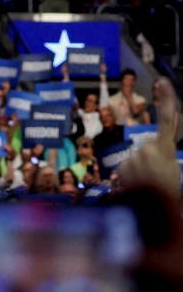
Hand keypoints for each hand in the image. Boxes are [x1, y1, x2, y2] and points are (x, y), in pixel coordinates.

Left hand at [118, 76, 178, 199]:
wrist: (153, 209)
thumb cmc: (166, 191)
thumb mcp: (170, 167)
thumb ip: (162, 151)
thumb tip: (152, 145)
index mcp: (163, 148)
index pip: (167, 120)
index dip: (166, 100)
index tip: (163, 83)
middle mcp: (146, 149)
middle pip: (146, 148)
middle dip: (149, 158)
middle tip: (155, 176)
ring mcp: (131, 158)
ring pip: (135, 159)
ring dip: (138, 169)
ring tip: (146, 184)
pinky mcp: (121, 168)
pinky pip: (125, 169)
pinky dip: (130, 177)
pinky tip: (137, 187)